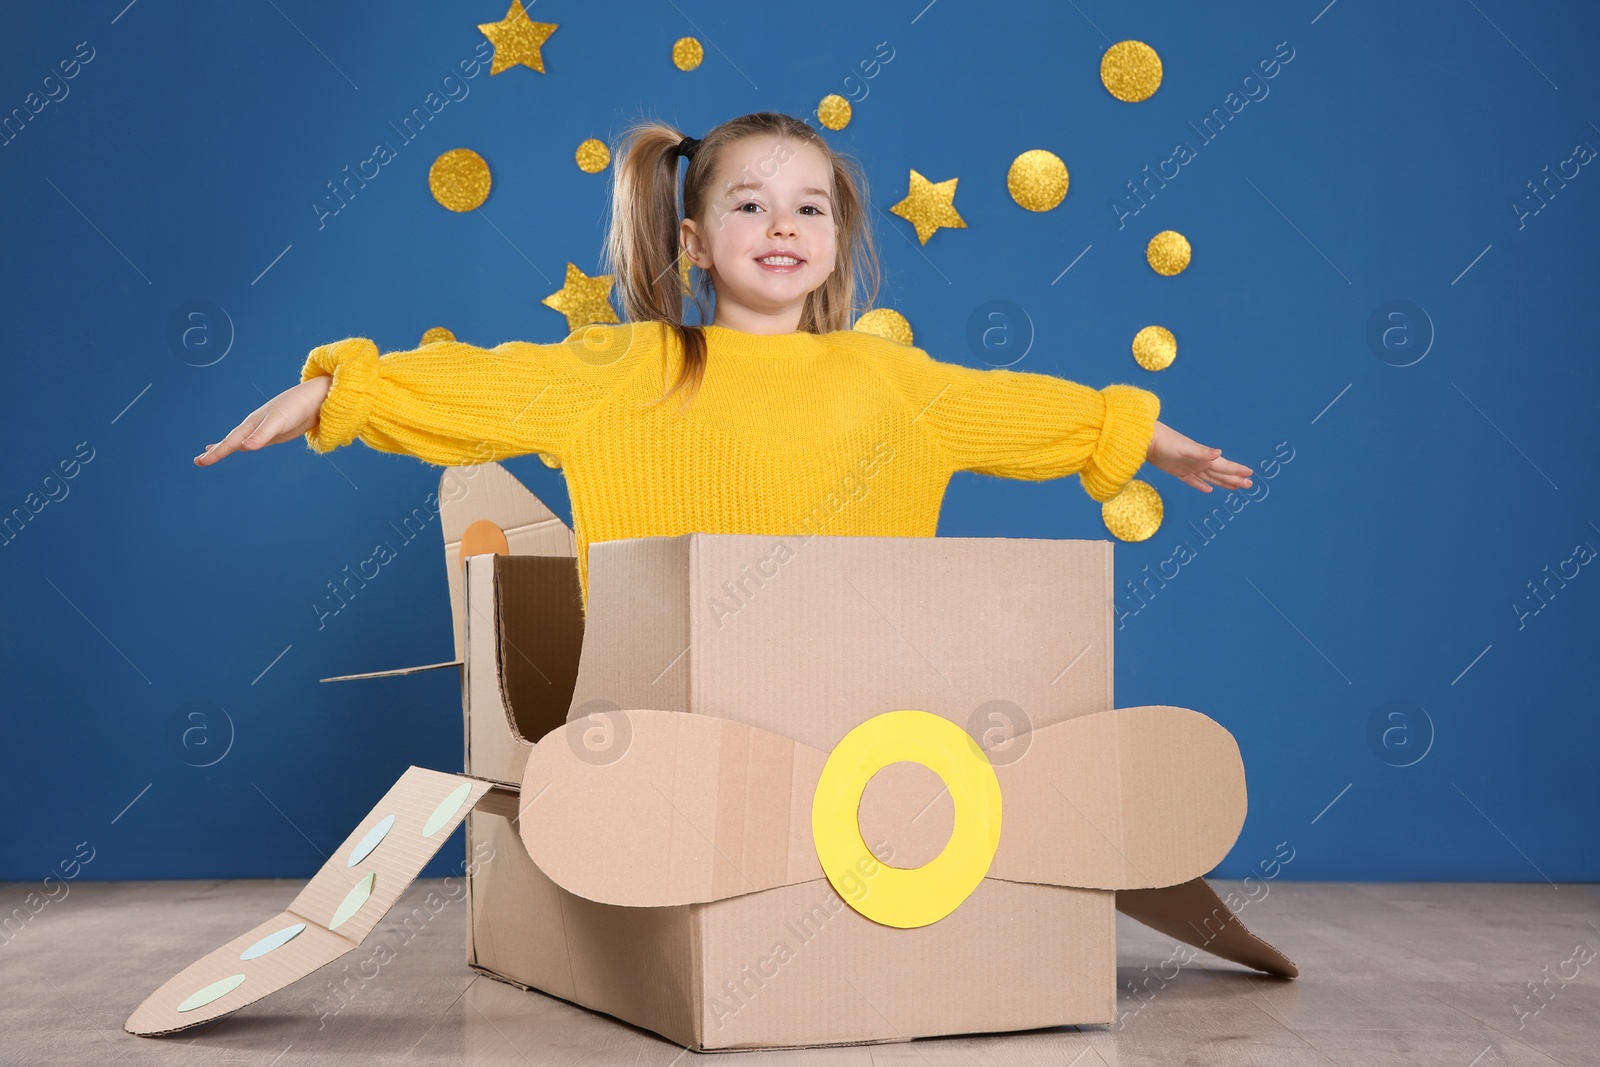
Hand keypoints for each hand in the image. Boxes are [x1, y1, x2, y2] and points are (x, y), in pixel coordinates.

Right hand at [194, 376, 331, 465]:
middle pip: (231, 441)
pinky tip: (243, 446)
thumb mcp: (278, 422)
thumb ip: (262, 435)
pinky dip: (244, 444)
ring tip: (211, 451)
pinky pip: (255, 441)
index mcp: (252, 424)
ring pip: (241, 440)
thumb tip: (245, 447)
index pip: (230, 441)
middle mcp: (255, 426)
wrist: (316, 399)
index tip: (200, 462)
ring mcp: (265, 429)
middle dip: (215, 451)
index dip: (216, 452)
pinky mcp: (277, 433)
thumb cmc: (296, 408)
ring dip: (226, 446)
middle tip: (198, 461)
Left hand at [1145, 419, 1252, 493]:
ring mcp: (1190, 467)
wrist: (1148, 441)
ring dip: (1223, 483)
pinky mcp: (1178, 472)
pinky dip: (1201, 485)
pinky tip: (1208, 489)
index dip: (1237, 470)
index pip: (1224, 466)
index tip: (1250, 474)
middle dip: (1235, 479)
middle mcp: (1199, 462)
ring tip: (1235, 488)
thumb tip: (1219, 453)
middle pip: (1221, 474)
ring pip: (1210, 478)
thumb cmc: (1166, 442)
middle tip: (1249, 485)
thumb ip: (1202, 452)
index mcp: (1204, 458)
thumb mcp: (1185, 448)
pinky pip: (1193, 481)